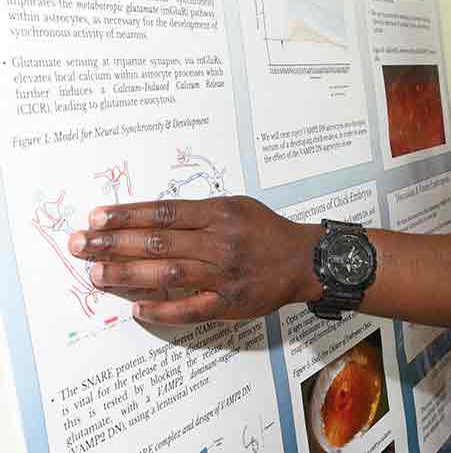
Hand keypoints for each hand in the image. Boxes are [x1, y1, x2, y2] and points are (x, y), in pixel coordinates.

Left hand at [67, 196, 322, 324]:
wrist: (303, 260)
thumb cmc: (266, 231)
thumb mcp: (236, 206)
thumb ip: (197, 212)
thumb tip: (150, 217)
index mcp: (219, 214)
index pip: (163, 212)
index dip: (126, 215)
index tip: (96, 218)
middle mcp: (219, 242)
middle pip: (158, 242)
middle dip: (114, 243)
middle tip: (81, 245)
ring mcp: (223, 274)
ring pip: (167, 274)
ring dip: (128, 275)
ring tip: (96, 274)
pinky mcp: (228, 302)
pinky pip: (190, 309)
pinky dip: (162, 310)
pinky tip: (136, 309)